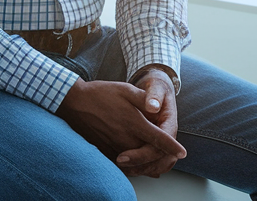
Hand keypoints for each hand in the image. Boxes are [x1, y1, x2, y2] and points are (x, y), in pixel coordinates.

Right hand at [55, 78, 182, 173]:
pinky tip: (137, 167)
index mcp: (134, 122)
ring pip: (136, 163)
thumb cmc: (100, 93)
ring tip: (158, 166)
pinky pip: (121, 165)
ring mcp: (114, 146)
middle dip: (162, 158)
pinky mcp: (104, 150)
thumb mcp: (124, 89)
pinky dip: (132, 168)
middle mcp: (125, 137)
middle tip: (172, 158)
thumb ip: (143, 98)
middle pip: (149, 155)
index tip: (182, 153)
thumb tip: (157, 106)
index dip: (172, 147)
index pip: (158, 139)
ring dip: (148, 165)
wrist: (74, 102)